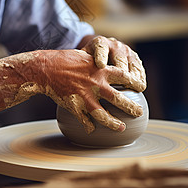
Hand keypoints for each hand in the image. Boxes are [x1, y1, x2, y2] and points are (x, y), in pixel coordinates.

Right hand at [7, 50, 144, 133]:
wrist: (46, 68)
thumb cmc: (65, 60)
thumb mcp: (85, 56)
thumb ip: (97, 61)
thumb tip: (106, 62)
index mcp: (100, 70)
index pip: (124, 77)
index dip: (135, 82)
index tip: (142, 87)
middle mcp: (96, 84)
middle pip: (118, 99)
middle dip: (131, 108)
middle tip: (139, 113)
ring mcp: (85, 97)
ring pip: (103, 115)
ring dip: (114, 123)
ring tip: (121, 127)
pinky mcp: (74, 106)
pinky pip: (85, 120)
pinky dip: (89, 126)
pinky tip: (93, 130)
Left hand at [81, 36, 145, 91]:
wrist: (102, 47)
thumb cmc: (89, 57)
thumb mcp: (82, 57)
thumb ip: (78, 64)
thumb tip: (69, 77)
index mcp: (99, 43)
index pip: (100, 49)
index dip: (101, 56)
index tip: (100, 65)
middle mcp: (114, 45)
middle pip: (119, 59)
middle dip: (121, 72)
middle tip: (122, 86)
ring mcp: (126, 51)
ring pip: (131, 65)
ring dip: (133, 77)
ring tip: (135, 89)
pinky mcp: (135, 58)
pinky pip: (139, 69)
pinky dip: (140, 78)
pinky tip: (140, 88)